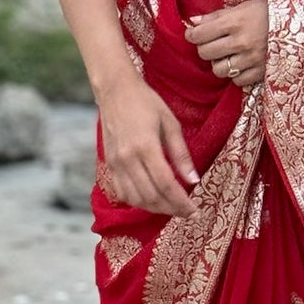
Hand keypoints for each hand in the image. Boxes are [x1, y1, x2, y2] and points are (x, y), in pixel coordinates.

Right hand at [98, 81, 199, 217]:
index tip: (194, 209)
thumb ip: (181, 153)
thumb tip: (193, 179)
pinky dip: (138, 202)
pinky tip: (151, 200)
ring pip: (135, 199)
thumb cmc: (146, 102)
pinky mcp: (109, 165)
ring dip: (155, 208)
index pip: (165, 184)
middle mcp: (128, 159)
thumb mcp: (170, 122)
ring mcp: (116, 164)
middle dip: (171, 208)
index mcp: (145, 146)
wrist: (115, 91)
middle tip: (187, 211)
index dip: (181, 201)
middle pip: (151, 196)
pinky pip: (122, 193)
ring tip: (172, 207)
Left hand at [184, 0, 267, 88]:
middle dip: (205, 48)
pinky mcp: (260, 73)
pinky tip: (242, 64)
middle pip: (206, 53)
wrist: (300, 24)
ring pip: (218, 70)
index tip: (193, 34)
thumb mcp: (244, 7)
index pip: (201, 33)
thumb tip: (193, 22)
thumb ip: (218, 15)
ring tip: (227, 55)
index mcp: (236, 21)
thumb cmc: (269, 12)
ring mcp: (251, 60)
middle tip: (211, 44)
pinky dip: (236, 74)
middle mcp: (241, 41)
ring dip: (220, 63)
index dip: (192, 34)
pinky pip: (236, 80)